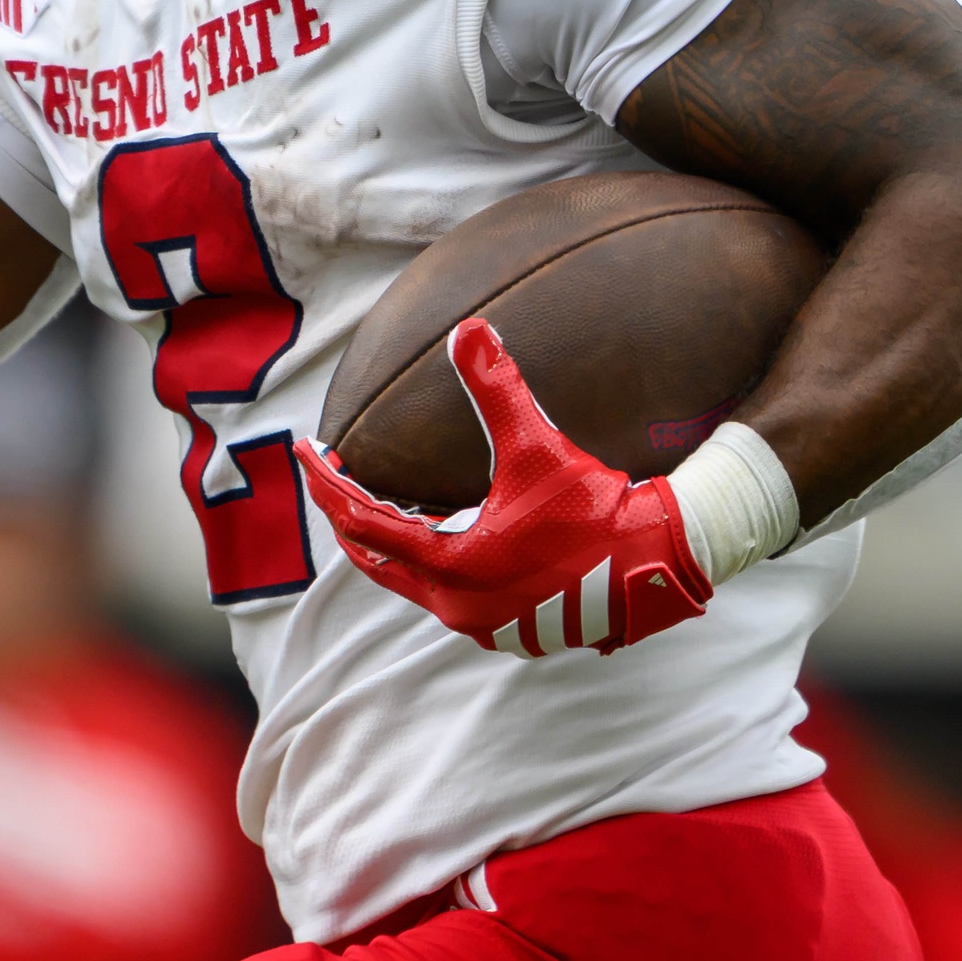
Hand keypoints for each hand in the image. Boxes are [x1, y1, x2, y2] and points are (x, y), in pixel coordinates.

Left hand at [304, 320, 712, 655]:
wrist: (654, 564)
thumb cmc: (594, 508)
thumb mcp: (538, 447)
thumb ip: (498, 389)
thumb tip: (469, 330)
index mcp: (451, 566)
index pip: (364, 523)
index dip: (329, 484)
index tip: (307, 452)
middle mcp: (457, 605)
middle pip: (376, 560)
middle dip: (348, 515)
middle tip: (332, 475)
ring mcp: (483, 624)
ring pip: (413, 581)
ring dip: (393, 541)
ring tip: (380, 501)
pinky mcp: (509, 630)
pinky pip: (450, 594)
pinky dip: (432, 563)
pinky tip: (442, 536)